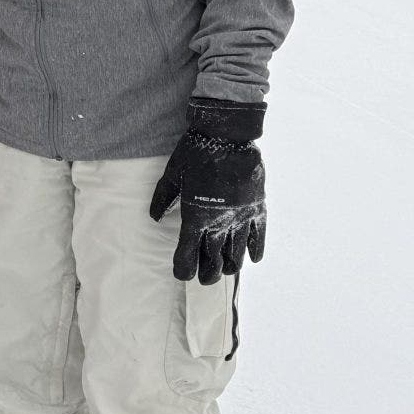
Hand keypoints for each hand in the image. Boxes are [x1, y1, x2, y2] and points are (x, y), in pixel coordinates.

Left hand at [151, 99, 267, 283]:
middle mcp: (219, 222)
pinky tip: (252, 259)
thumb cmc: (195, 152)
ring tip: (225, 271)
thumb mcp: (172, 174)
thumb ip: (163, 198)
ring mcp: (241, 216)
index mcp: (195, 215)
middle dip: (208, 273)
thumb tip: (155, 217)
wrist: (227, 134)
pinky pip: (259, 235)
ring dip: (230, 265)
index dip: (184, 268)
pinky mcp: (257, 207)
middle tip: (205, 280)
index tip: (182, 275)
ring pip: (236, 252)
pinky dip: (256, 249)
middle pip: (213, 259)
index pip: (187, 253)